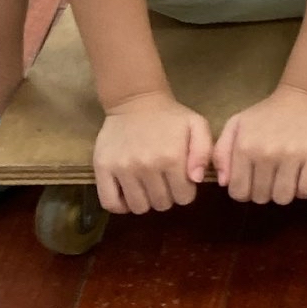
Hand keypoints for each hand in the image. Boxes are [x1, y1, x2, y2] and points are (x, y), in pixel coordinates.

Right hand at [94, 92, 212, 215]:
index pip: (184, 198)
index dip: (185, 192)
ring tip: (147, 186)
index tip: (181, 181)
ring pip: (138, 207)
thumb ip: (204, 151)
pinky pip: (110, 203)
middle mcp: (147, 166)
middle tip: (164, 182)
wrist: (135, 100)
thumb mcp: (196, 125)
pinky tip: (128, 195)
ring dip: (146, 201)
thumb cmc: (169, 116)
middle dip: (167, 197)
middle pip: (161, 204)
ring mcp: (123, 169)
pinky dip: (120, 206)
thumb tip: (195, 179)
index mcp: (172, 157)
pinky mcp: (102, 168)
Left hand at [212, 84, 306, 204]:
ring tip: (287, 179)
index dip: (245, 192)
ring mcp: (292, 155)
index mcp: (245, 147)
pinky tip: (302, 178)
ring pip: (283, 197)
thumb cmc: (268, 112)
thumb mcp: (236, 124)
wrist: (305, 95)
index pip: (238, 192)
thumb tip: (223, 182)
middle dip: (265, 192)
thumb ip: (221, 152)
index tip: (253, 182)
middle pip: (261, 197)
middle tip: (271, 178)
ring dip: (285, 193)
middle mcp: (266, 153)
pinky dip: (304, 190)